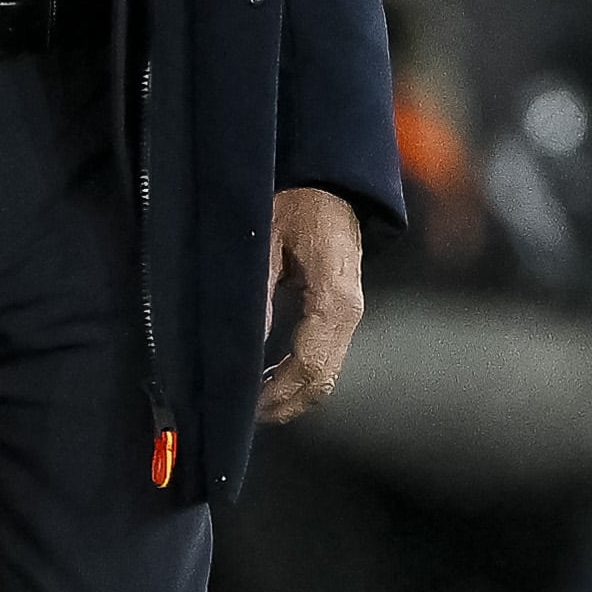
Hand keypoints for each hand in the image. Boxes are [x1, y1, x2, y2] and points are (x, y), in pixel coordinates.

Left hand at [257, 185, 364, 423]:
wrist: (330, 179)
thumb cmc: (296, 199)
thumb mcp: (267, 238)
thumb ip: (258, 291)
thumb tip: (241, 345)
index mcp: (335, 297)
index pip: (309, 365)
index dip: (277, 393)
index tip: (245, 406)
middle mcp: (349, 312)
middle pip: (321, 380)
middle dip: (284, 403)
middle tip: (241, 413)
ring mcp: (350, 314)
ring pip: (325, 374)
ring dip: (290, 392)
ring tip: (249, 399)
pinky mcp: (342, 311)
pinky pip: (324, 357)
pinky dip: (298, 374)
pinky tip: (267, 375)